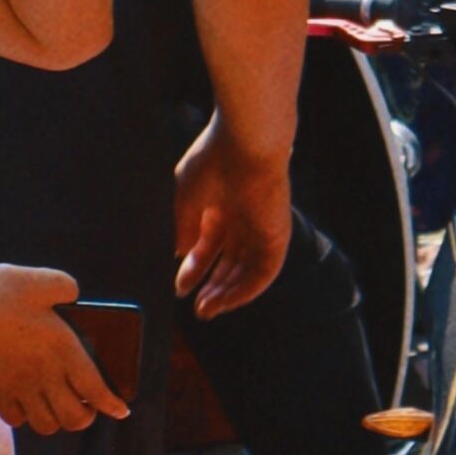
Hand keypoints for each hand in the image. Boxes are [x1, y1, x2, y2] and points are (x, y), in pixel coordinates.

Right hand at [0, 264, 127, 434]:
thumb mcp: (32, 278)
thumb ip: (62, 285)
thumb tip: (76, 295)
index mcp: (60, 346)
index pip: (95, 387)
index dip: (112, 403)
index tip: (121, 410)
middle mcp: (43, 373)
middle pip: (75, 417)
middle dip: (87, 416)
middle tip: (87, 405)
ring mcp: (18, 386)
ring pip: (47, 425)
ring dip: (58, 420)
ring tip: (60, 405)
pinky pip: (17, 419)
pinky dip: (26, 417)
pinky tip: (28, 402)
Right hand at [174, 112, 292, 319]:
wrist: (245, 144)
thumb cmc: (212, 162)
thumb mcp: (185, 199)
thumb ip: (183, 229)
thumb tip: (179, 256)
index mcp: (221, 207)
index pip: (209, 246)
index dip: (194, 269)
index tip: (180, 288)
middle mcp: (242, 220)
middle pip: (229, 263)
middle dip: (213, 286)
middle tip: (197, 308)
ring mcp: (261, 229)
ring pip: (246, 271)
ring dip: (227, 293)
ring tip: (207, 310)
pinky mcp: (276, 235)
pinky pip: (264, 271)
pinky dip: (246, 289)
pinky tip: (226, 301)